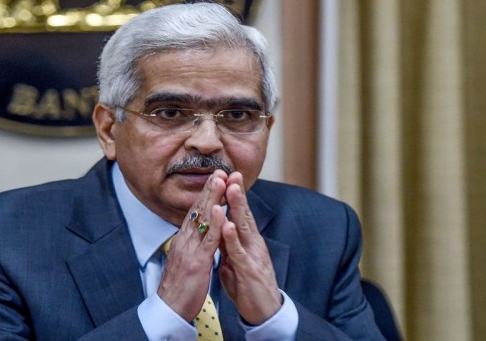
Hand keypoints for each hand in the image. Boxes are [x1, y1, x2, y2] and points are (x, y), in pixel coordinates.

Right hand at [157, 170, 228, 320]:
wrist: (169, 309)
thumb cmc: (179, 287)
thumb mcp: (185, 260)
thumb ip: (190, 244)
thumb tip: (193, 233)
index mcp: (183, 240)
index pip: (195, 212)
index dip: (206, 194)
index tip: (215, 178)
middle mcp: (184, 240)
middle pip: (198, 209)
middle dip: (210, 189)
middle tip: (220, 170)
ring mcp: (189, 249)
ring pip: (202, 219)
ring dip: (212, 198)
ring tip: (221, 179)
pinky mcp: (196, 262)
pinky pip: (207, 241)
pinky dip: (214, 224)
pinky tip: (220, 210)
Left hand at [219, 172, 280, 324]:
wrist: (264, 312)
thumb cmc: (249, 288)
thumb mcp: (236, 263)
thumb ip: (229, 248)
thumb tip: (222, 237)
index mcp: (248, 242)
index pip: (240, 214)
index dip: (234, 196)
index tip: (227, 176)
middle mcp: (253, 244)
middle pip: (245, 214)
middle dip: (238, 193)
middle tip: (232, 172)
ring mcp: (252, 256)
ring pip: (244, 227)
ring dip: (237, 207)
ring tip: (231, 189)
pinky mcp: (248, 270)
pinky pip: (238, 252)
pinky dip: (233, 238)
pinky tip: (228, 225)